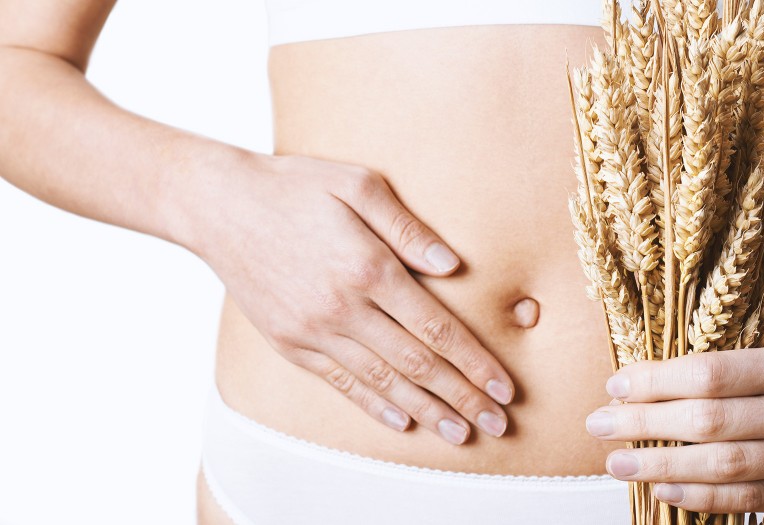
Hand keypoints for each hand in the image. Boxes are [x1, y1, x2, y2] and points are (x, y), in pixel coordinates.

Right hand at [182, 151, 514, 444]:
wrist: (220, 206)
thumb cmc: (295, 187)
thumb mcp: (358, 184)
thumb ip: (408, 228)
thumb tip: (452, 266)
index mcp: (368, 268)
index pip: (436, 327)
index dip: (475, 362)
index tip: (504, 387)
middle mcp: (343, 308)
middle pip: (417, 363)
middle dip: (463, 396)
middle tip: (497, 424)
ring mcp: (314, 330)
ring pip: (382, 381)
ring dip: (427, 410)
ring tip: (460, 432)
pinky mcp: (290, 343)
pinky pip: (340, 383)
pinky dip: (374, 404)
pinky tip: (403, 420)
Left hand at [584, 342, 763, 515]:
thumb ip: (732, 372)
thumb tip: (652, 386)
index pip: (711, 373)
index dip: (656, 381)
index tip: (616, 384)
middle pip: (709, 420)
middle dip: (645, 423)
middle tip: (600, 424)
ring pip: (723, 466)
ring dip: (661, 465)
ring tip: (618, 462)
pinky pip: (745, 501)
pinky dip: (699, 497)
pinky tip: (663, 489)